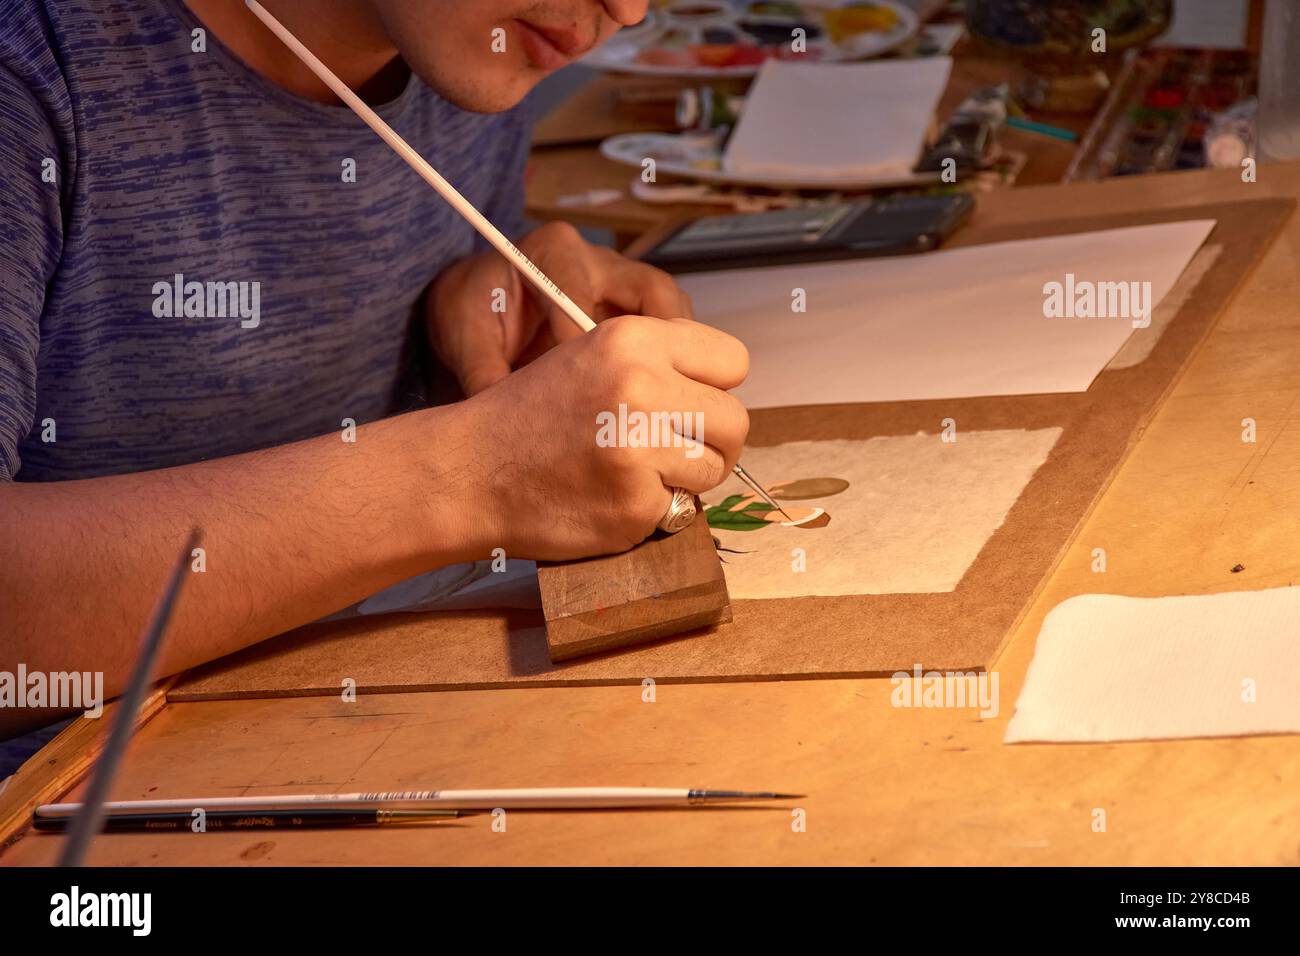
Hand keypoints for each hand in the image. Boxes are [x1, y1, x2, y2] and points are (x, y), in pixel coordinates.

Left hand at [427, 221, 693, 395]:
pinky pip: (666, 332)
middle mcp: (597, 260)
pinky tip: (657, 400)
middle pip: (653, 290)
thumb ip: (483, 373)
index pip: (584, 293)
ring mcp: (621, 284)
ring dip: (675, 354)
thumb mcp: (464, 338)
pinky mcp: (632, 311)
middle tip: (657, 389)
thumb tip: (507, 419)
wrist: (477, 305)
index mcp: (552, 251)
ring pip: (669, 311)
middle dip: (664, 340)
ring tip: (667, 399)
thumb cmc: (473, 312)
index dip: (588, 343)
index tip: (586, 387)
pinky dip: (668, 363)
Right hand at [456, 314, 749, 560]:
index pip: (733, 360)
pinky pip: (680, 509)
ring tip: (635, 473)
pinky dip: (652, 511)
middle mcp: (640, 386)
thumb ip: (658, 362)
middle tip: (672, 451)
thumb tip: (724, 390)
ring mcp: (639, 448)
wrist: (469, 472)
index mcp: (633, 339)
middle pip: (735, 420)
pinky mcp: (634, 503)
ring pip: (715, 468)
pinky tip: (609, 498)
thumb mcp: (590, 356)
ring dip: (686, 479)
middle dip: (711, 441)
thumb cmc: (530, 417)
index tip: (689, 404)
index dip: (714, 387)